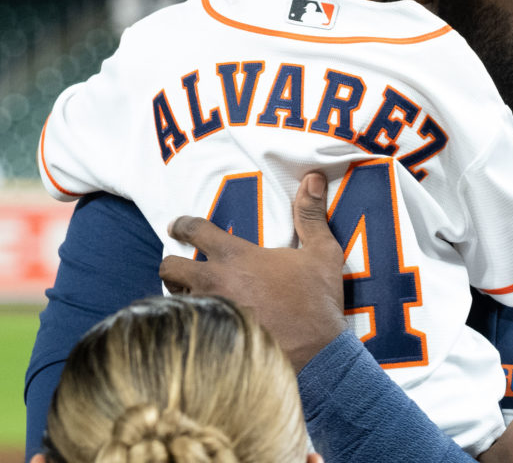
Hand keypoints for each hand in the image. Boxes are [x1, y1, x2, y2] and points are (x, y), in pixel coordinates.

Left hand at [159, 172, 346, 371]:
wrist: (315, 354)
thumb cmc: (317, 300)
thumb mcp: (322, 252)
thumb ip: (311, 214)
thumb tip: (313, 178)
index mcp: (236, 256)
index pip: (196, 230)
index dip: (183, 224)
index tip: (176, 225)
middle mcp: (214, 282)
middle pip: (170, 266)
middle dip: (172, 263)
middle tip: (179, 264)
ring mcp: (209, 313)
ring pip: (175, 299)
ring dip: (181, 294)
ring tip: (193, 296)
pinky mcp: (209, 339)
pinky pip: (186, 327)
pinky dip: (189, 323)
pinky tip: (200, 326)